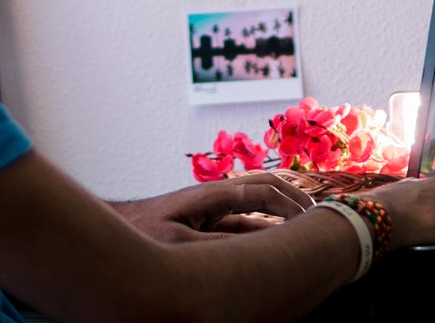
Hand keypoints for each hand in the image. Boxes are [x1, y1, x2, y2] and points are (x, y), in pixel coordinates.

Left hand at [110, 173, 312, 243]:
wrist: (116, 229)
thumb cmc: (142, 231)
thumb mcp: (181, 241)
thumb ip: (219, 242)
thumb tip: (255, 245)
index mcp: (211, 196)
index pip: (261, 192)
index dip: (288, 203)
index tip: (311, 218)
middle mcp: (215, 197)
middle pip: (263, 189)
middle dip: (291, 198)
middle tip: (318, 215)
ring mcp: (210, 208)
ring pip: (254, 206)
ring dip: (278, 214)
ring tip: (304, 226)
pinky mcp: (204, 221)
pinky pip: (241, 222)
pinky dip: (262, 228)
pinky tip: (273, 240)